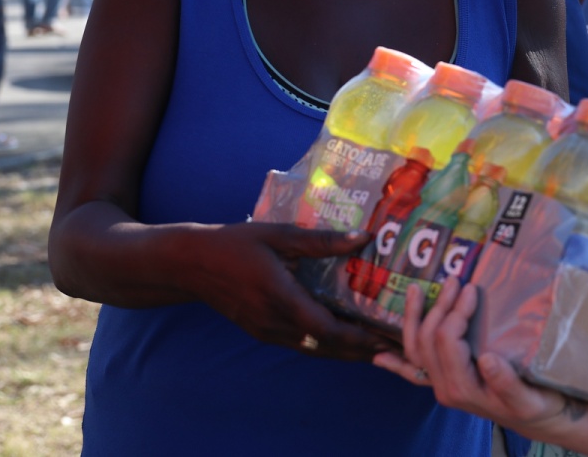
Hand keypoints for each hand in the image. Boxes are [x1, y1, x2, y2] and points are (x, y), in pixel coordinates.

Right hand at [199, 224, 391, 361]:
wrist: (193, 265)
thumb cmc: (238, 244)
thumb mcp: (280, 235)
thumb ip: (322, 241)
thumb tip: (364, 237)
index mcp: (281, 298)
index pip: (325, 329)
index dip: (358, 337)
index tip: (386, 337)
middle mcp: (275, 323)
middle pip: (325, 347)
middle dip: (360, 351)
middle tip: (394, 349)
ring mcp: (268, 331)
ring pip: (314, 350)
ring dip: (345, 352)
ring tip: (377, 348)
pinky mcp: (263, 332)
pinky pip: (301, 345)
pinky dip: (326, 346)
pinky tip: (344, 339)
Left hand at [374, 278, 573, 439]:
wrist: (538, 420)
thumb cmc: (537, 405)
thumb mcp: (529, 396)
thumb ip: (506, 381)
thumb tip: (488, 358)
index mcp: (462, 387)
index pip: (447, 342)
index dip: (456, 312)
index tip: (471, 289)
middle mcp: (445, 387)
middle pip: (428, 340)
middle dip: (438, 307)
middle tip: (454, 281)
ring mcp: (440, 385)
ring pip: (415, 350)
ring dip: (413, 319)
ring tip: (414, 290)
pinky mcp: (444, 382)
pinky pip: (414, 372)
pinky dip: (396, 363)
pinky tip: (380, 357)